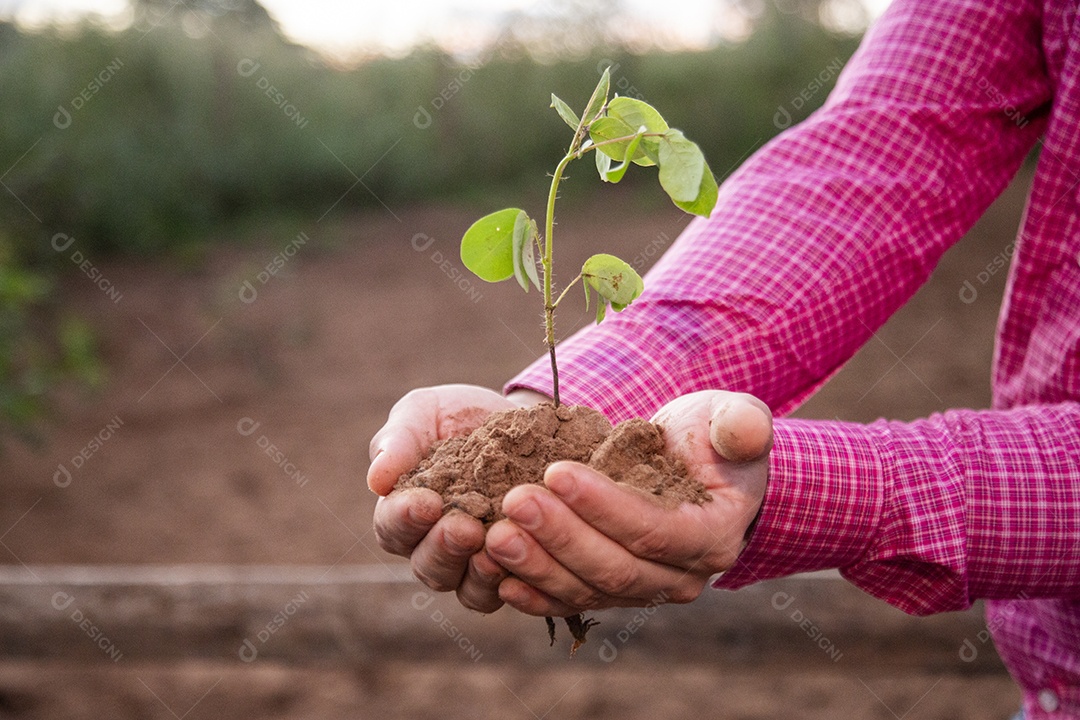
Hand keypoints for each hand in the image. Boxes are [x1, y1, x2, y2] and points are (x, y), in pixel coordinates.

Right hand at [368, 384, 546, 611]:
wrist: (520, 421)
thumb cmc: (458, 416)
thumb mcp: (424, 412)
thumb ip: (398, 441)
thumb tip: (376, 480)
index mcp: (404, 512)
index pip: (392, 526)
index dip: (405, 519)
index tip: (426, 502)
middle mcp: (434, 546)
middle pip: (427, 565)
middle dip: (444, 548)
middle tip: (464, 528)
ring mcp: (473, 563)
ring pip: (465, 588)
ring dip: (477, 574)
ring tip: (493, 549)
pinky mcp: (514, 569)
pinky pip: (507, 592)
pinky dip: (513, 583)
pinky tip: (524, 561)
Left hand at [479, 391, 771, 616]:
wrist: (692, 468)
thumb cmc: (709, 437)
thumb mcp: (729, 417)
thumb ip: (740, 423)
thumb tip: (744, 430)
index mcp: (712, 537)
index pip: (655, 531)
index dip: (604, 505)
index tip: (555, 471)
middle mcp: (681, 578)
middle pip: (614, 567)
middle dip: (560, 536)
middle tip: (514, 501)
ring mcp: (643, 591)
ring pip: (586, 589)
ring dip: (537, 565)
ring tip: (495, 534)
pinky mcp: (610, 592)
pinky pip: (569, 602)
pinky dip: (533, 594)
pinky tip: (497, 578)